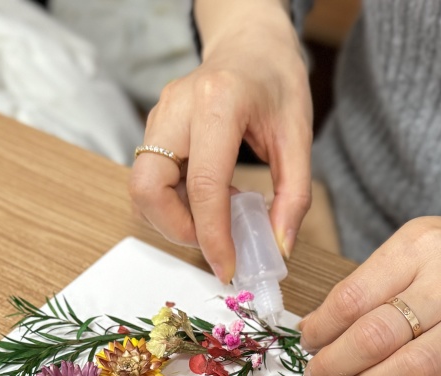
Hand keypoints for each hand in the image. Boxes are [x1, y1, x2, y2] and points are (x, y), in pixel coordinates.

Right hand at [128, 0, 311, 282]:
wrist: (251, 43)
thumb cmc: (277, 82)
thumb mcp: (299, 136)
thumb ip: (293, 196)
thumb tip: (279, 247)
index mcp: (217, 103)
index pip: (204, 186)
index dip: (212, 236)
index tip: (227, 267)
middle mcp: (177, 108)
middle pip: (148, 189)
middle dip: (176, 229)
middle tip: (213, 239)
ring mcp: (158, 116)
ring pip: (141, 188)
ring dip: (173, 217)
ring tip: (215, 215)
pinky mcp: (153, 127)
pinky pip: (150, 178)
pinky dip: (173, 201)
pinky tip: (207, 197)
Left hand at [299, 217, 440, 375]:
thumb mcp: (423, 242)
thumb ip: (377, 277)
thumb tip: (322, 324)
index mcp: (422, 246)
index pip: (353, 297)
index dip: (320, 329)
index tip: (307, 342)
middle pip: (375, 336)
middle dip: (335, 364)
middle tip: (320, 374)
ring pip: (411, 368)